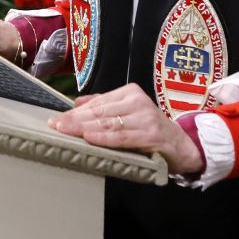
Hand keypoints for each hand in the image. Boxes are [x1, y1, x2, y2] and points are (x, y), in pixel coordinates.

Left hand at [47, 83, 202, 174]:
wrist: (182, 146)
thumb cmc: (150, 130)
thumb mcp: (128, 113)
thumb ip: (104, 106)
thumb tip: (76, 102)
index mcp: (130, 93)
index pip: (97, 103)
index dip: (75, 112)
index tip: (57, 119)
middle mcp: (137, 101)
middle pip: (99, 112)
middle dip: (75, 120)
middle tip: (56, 126)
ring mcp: (145, 117)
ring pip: (108, 123)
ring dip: (84, 129)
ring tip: (66, 132)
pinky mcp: (150, 134)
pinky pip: (121, 137)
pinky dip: (103, 138)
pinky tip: (89, 138)